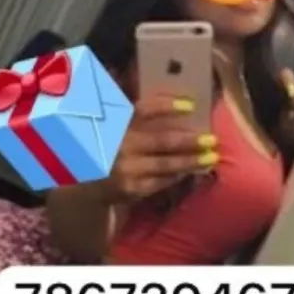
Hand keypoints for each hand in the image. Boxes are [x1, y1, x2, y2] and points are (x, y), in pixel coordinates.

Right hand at [100, 95, 218, 202]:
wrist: (81, 184)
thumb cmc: (101, 150)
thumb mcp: (109, 126)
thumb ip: (130, 114)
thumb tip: (173, 104)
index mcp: (115, 124)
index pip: (144, 109)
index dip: (167, 105)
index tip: (191, 105)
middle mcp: (121, 145)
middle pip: (162, 140)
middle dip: (190, 140)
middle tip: (212, 139)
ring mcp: (127, 169)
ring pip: (166, 164)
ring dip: (191, 161)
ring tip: (211, 158)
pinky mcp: (131, 189)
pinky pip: (161, 181)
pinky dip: (177, 175)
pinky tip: (190, 171)